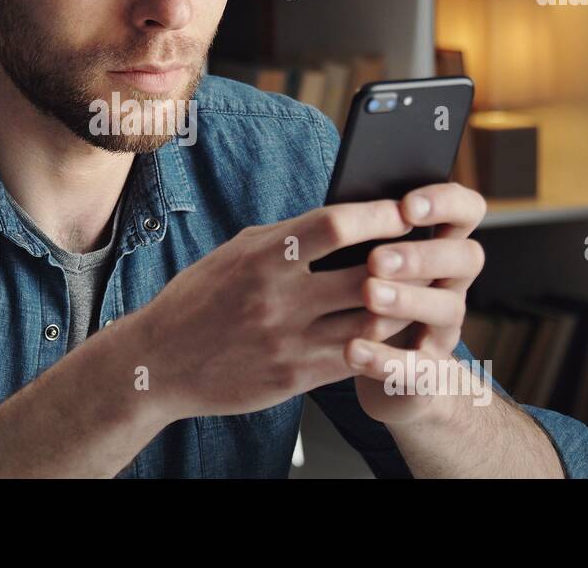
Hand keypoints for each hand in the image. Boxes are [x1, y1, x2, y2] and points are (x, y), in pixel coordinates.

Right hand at [131, 197, 421, 421]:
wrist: (159, 363)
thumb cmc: (200, 299)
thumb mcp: (237, 253)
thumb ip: (288, 237)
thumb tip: (344, 219)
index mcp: (262, 256)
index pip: (336, 225)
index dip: (381, 215)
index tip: (406, 209)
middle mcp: (276, 297)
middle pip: (367, 275)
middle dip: (406, 263)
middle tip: (429, 252)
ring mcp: (287, 341)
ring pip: (372, 322)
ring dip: (403, 307)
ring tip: (418, 292)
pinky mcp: (295, 378)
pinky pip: (355, 358)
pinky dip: (380, 343)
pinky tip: (390, 331)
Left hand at [342, 182, 487, 424]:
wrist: (388, 381)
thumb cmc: (365, 303)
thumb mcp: (361, 262)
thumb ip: (361, 235)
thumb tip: (338, 202)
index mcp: (438, 247)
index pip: (466, 210)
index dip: (445, 203)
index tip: (407, 205)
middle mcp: (451, 285)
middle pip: (466, 258)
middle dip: (422, 255)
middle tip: (376, 259)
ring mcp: (444, 330)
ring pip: (447, 309)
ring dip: (408, 300)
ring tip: (368, 294)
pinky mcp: (427, 373)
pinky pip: (416, 367)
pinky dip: (384, 359)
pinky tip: (352, 349)